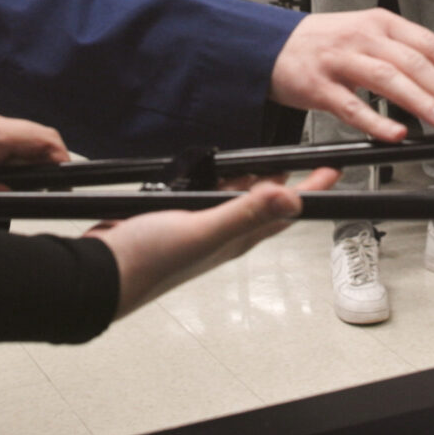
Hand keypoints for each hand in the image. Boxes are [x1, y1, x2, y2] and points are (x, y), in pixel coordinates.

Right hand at [86, 169, 339, 314]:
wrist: (100, 274)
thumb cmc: (146, 262)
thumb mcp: (201, 231)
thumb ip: (245, 214)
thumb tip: (290, 198)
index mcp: (235, 239)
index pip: (284, 213)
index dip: (312, 191)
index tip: (333, 171)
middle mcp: (221, 235)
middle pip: (263, 205)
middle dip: (285, 182)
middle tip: (304, 160)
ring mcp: (198, 229)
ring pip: (234, 200)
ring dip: (250, 180)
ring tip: (264, 160)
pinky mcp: (175, 223)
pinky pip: (206, 200)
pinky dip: (216, 183)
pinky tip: (211, 173)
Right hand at [269, 9, 433, 141]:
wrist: (269, 45)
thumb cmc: (324, 45)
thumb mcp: (366, 35)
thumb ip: (401, 54)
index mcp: (381, 24)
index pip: (430, 44)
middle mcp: (363, 37)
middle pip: (414, 62)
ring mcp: (340, 61)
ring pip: (387, 78)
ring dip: (418, 100)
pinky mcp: (318, 86)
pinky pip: (350, 106)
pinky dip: (375, 122)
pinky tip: (395, 134)